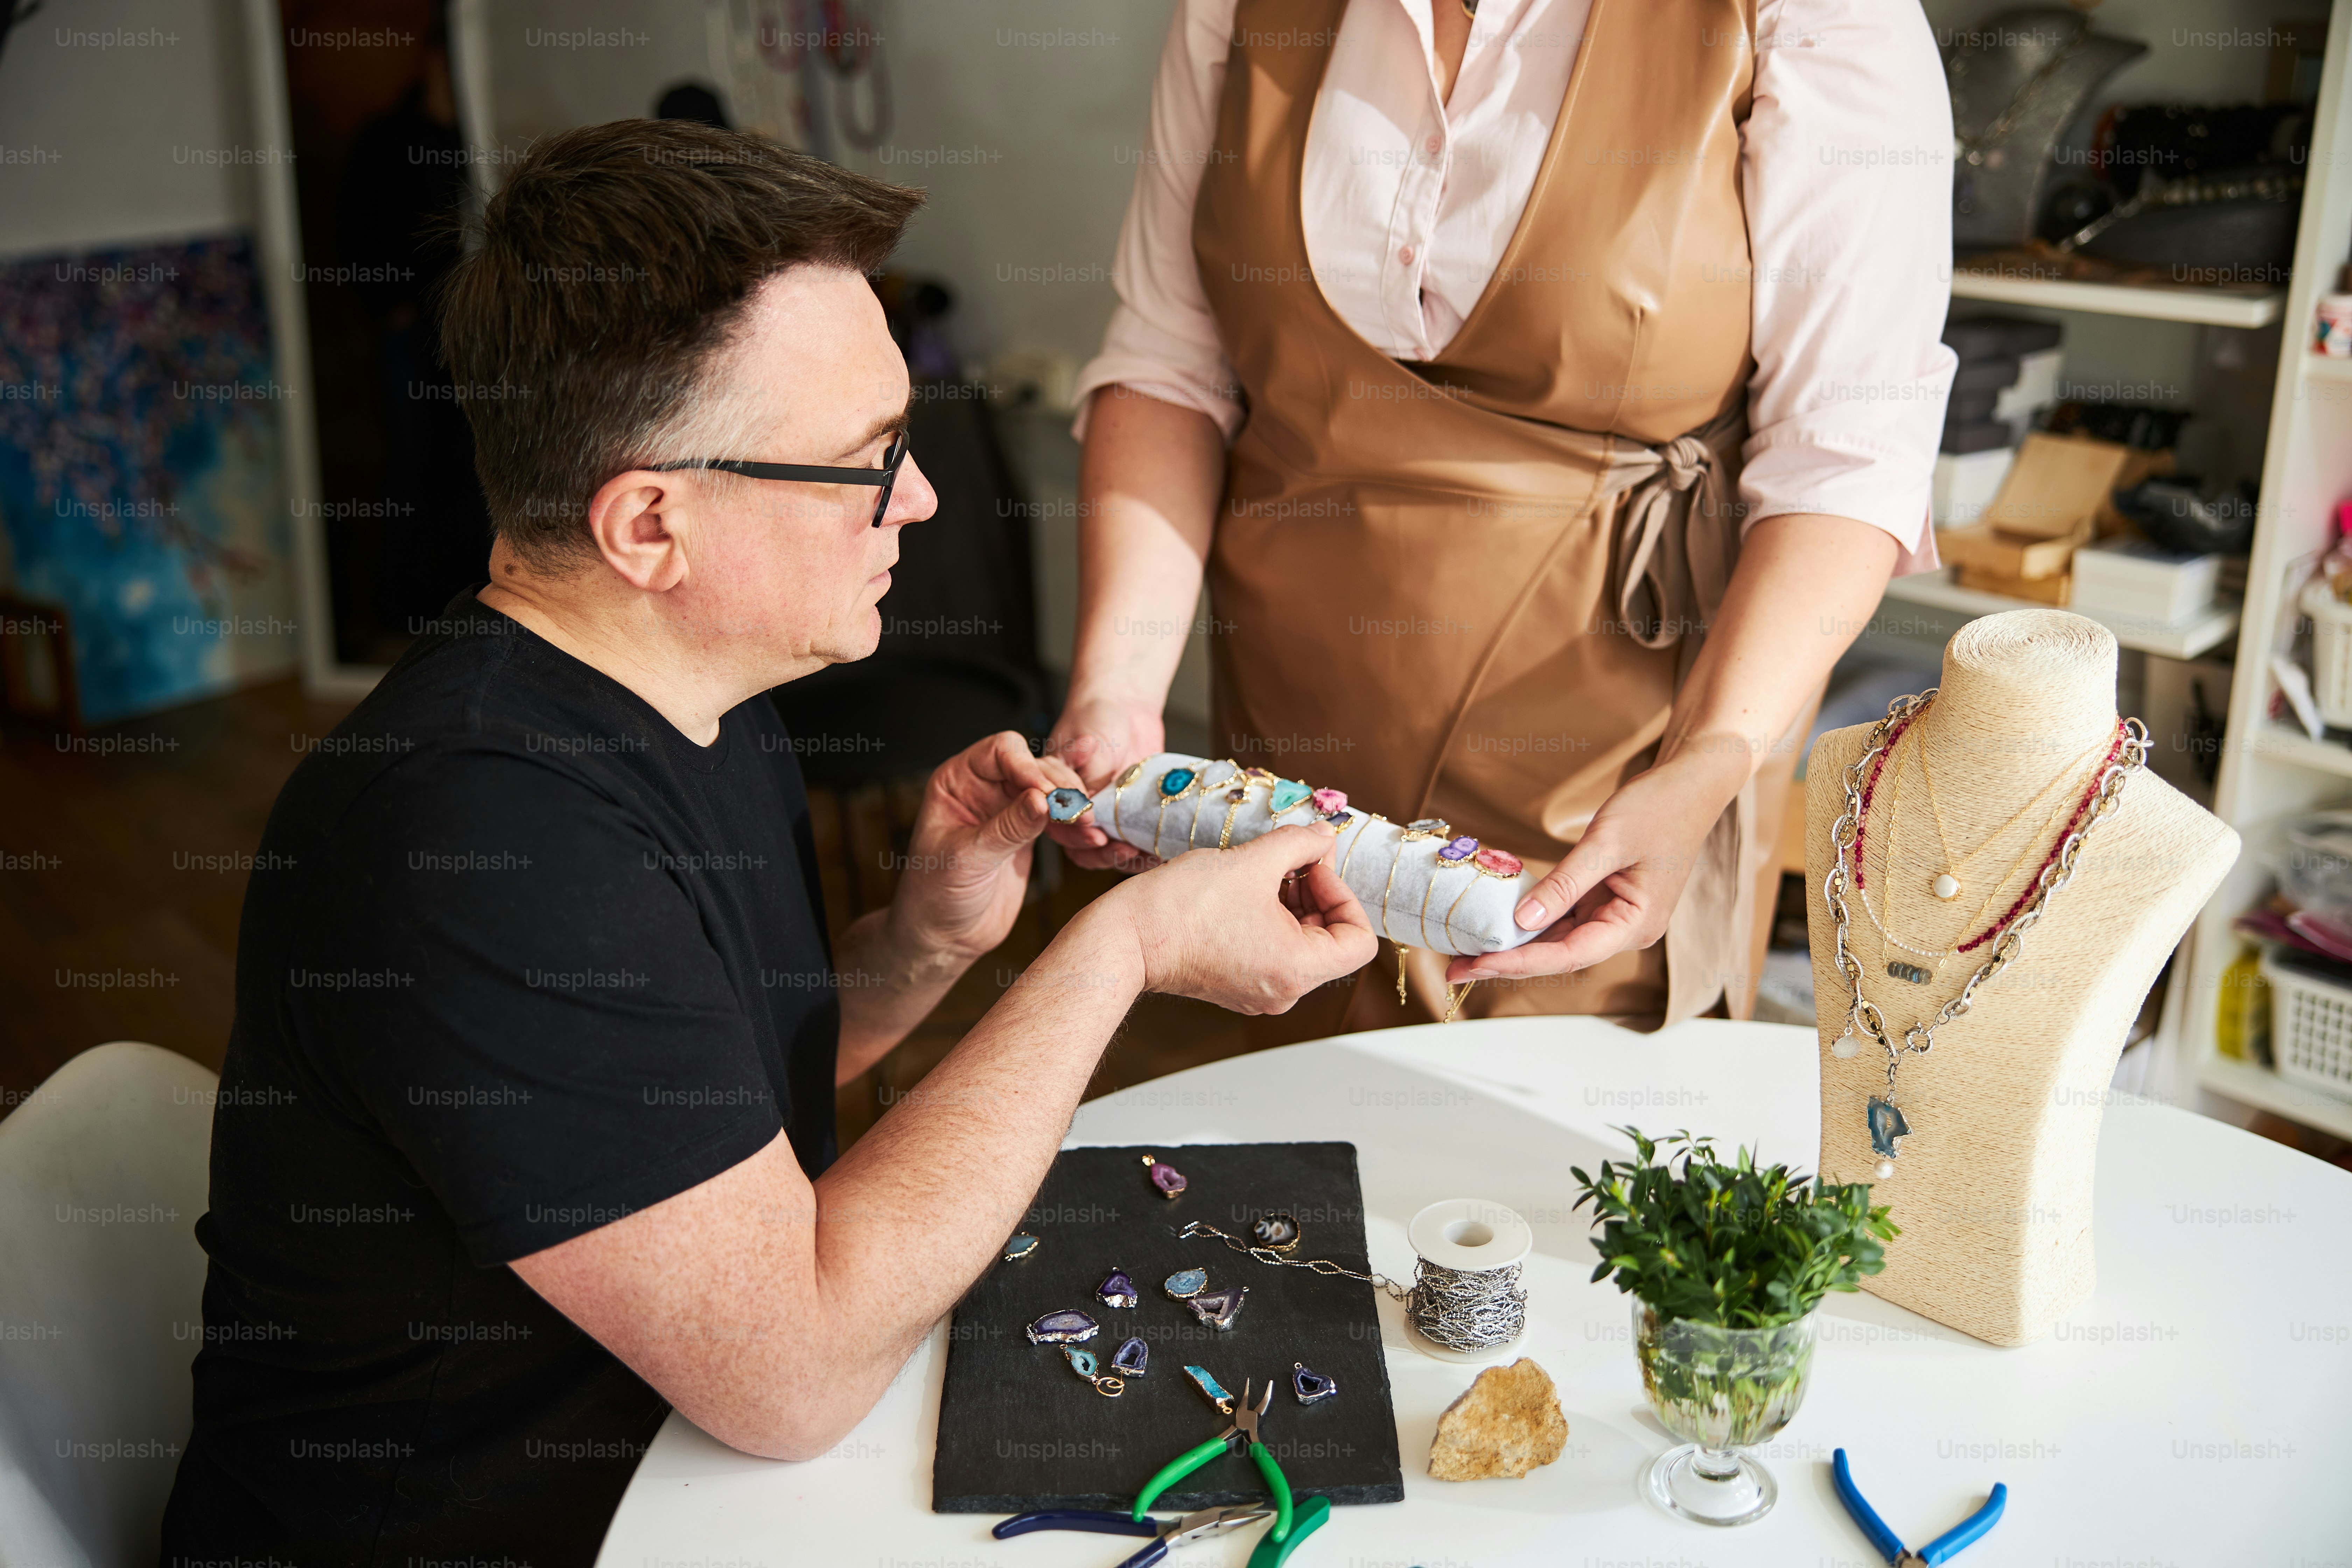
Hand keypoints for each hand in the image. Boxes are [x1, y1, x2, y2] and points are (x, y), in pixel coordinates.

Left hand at [887, 731, 1080, 964]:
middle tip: (1079, 812)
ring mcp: (1009, 808)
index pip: (1001, 751)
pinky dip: (1077, 828)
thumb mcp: (967, 859)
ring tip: (1092, 828)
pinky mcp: (1029, 833)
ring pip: (1053, 791)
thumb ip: (1006, 827)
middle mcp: (985, 787)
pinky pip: (1060, 819)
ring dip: (1075, 807)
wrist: (946, 935)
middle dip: (1060, 787)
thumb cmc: (935, 895)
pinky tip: (1094, 838)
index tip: (1049, 794)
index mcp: (957, 781)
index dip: (1028, 767)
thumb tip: (1042, 799)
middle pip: (1035, 766)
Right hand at [1042, 690, 1163, 871]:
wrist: (1127, 710)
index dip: (1072, 828)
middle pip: (1078, 845)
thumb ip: (1086, 769)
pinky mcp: (1126, 820)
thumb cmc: (1097, 718)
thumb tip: (1085, 794)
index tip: (1091, 824)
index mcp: (1055, 792)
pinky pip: (1131, 845)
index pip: (1056, 820)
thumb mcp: (1088, 738)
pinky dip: (1144, 853)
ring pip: (1102, 852)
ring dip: (1121, 857)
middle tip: (1121, 847)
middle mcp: (1075, 810)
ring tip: (1143, 853)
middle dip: (1099, 851)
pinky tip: (1161, 854)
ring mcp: (1102, 817)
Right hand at [1113, 822, 1378, 1013]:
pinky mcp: (1238, 985)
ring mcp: (1260, 992)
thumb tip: (1323, 836)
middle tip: (1291, 857)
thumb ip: (1299, 844)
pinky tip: (1245, 891)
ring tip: (1262, 871)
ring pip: (1301, 942)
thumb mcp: (1252, 862)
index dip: (1344, 894)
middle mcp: (1285, 991)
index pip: (1360, 939)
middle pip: (1330, 939)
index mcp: (1298, 970)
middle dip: (1316, 892)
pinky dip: (1270, 918)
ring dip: (1292, 902)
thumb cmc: (1182, 908)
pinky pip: (1274, 949)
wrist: (1125, 939)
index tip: (1312, 866)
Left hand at [1445, 748, 1746, 984]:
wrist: (1690, 782)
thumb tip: (1523, 920)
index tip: (1476, 964)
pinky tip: (1496, 922)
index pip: (1568, 955)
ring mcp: (1615, 914)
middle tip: (1453, 968)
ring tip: (1465, 950)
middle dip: (1507, 961)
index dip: (1518, 962)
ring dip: (1514, 944)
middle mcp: (1626, 929)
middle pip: (1558, 954)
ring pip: (1557, 938)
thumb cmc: (1659, 808)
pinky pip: (1563, 915)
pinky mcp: (1605, 898)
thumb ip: (1565, 883)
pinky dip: (1530, 919)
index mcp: (1635, 925)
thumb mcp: (1607, 842)